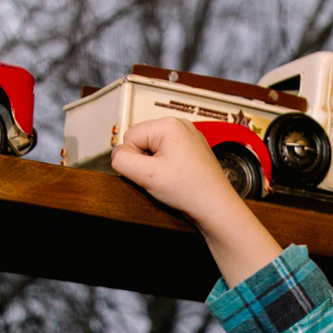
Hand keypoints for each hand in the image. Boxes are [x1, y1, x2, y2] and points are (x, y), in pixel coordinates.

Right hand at [110, 117, 282, 287]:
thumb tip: (115, 155)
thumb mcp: (146, 176)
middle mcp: (180, 125)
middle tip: (161, 178)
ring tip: (170, 180)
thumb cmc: (191, 190)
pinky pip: (166, 155)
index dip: (134, 160)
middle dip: (145, 162)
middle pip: (141, 141)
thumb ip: (122, 161)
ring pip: (153, 149)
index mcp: (168, 125)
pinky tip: (177, 179)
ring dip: (155, 167)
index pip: (130, 136)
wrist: (217, 207)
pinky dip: (166, 168)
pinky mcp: (192, 150)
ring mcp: (188, 137)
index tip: (151, 174)